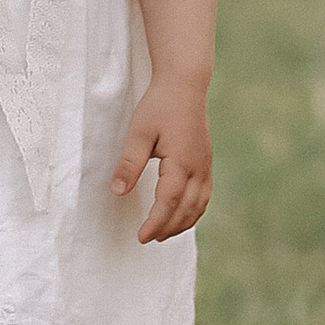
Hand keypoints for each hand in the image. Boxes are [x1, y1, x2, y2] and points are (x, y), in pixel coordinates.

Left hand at [110, 75, 211, 242]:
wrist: (185, 85)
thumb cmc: (159, 106)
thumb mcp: (138, 132)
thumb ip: (129, 163)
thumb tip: (118, 192)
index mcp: (182, 161)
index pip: (168, 202)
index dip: (155, 223)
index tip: (141, 237)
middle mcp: (199, 167)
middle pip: (186, 209)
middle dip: (167, 228)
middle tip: (148, 239)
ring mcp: (206, 165)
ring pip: (198, 205)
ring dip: (182, 223)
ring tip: (162, 234)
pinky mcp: (206, 162)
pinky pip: (204, 195)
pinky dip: (193, 211)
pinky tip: (181, 215)